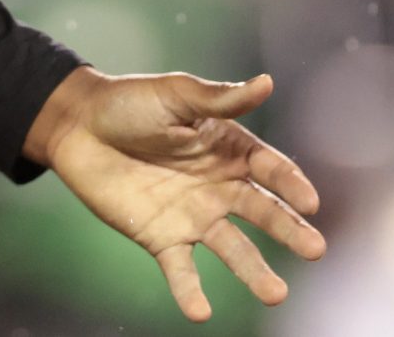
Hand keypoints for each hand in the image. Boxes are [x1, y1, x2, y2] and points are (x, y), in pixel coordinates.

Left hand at [26, 67, 325, 322]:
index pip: (269, 168)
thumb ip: (220, 99)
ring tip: (276, 294)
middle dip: (289, 231)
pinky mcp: (161, 239)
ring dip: (253, 270)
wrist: (78, 127)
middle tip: (315, 250)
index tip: (310, 203)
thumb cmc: (131, 103)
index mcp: (229, 148)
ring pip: (231, 247)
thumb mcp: (177, 95)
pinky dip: (190, 291)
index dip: (291, 184)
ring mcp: (192, 216)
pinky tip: (200, 312)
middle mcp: (219, 186)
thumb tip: (267, 82)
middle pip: (261, 211)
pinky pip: (180, 270)